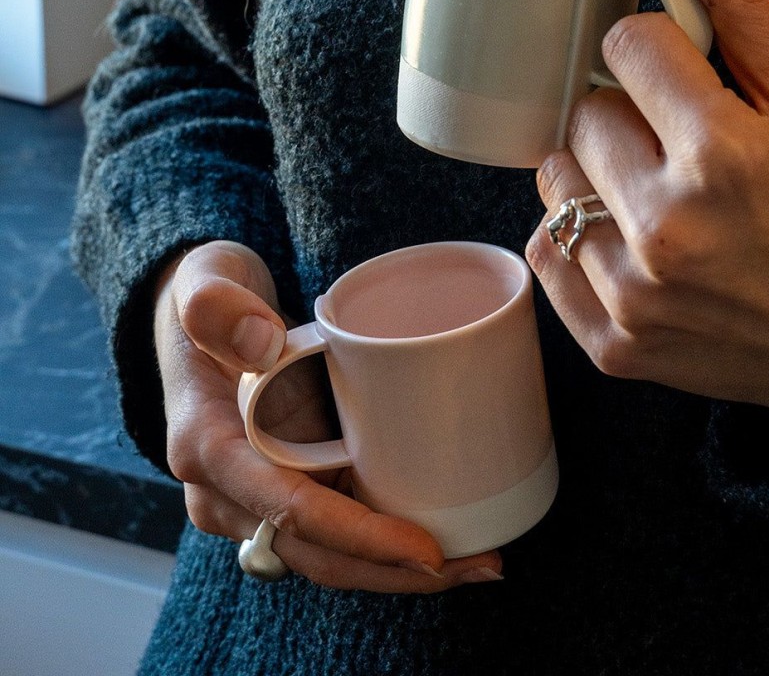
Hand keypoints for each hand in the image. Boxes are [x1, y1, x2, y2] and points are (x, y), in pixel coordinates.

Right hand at [154, 239, 503, 590]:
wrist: (200, 316)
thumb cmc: (206, 295)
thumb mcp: (203, 279)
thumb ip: (217, 304)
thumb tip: (261, 344)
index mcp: (207, 448)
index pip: (291, 511)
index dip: (361, 539)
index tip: (428, 550)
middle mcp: (225, 492)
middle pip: (318, 554)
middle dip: (398, 572)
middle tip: (484, 564)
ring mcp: (254, 498)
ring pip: (330, 555)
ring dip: (400, 567)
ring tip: (482, 559)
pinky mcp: (284, 486)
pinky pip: (336, 529)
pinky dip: (386, 539)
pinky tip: (448, 533)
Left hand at [526, 0, 768, 427]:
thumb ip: (743, 12)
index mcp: (722, 152)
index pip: (624, 45)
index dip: (652, 52)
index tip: (675, 77)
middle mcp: (667, 224)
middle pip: (582, 113)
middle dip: (623, 116)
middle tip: (672, 146)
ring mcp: (634, 292)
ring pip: (554, 181)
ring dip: (592, 176)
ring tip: (651, 196)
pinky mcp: (612, 340)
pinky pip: (544, 253)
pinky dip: (574, 240)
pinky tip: (630, 243)